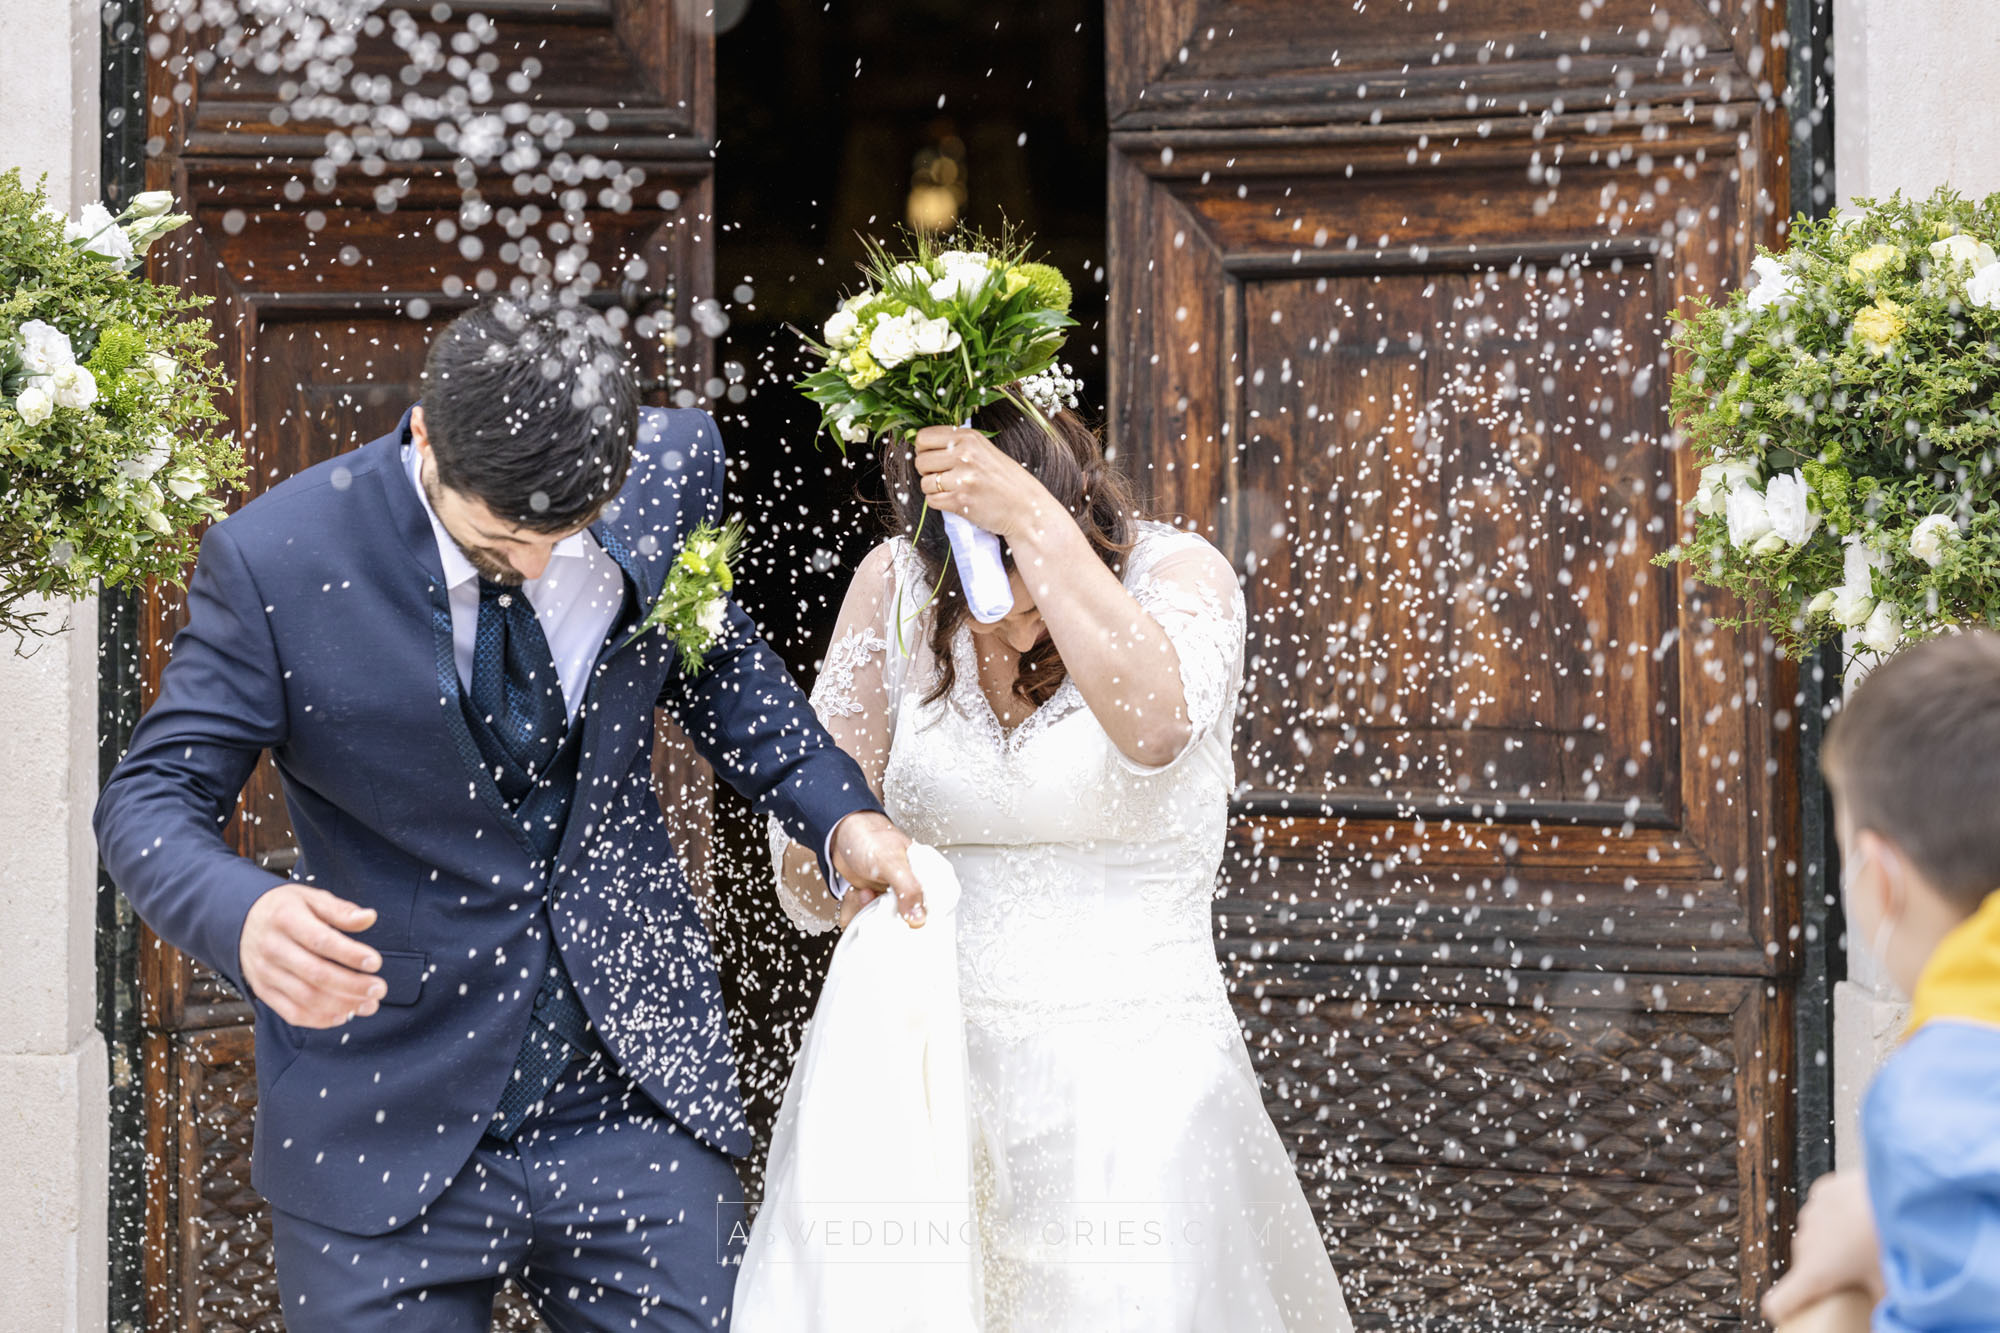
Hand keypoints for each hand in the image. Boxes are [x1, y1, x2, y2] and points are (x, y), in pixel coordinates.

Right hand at [239, 884, 385, 1027]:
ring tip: (369, 1004)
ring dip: (342, 1005)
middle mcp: (272, 948)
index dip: (350, 954)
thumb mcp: (310, 898)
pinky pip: (291, 1013)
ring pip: (306, 998)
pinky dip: (320, 1019)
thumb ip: (340, 910)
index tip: (375, 963)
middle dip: (352, 986)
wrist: (241, 921)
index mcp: (285, 919)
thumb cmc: (285, 909)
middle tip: (379, 989)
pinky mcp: (263, 991)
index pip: (321, 941)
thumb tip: (369, 917)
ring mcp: (265, 973)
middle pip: (315, 974)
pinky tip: (344, 1015)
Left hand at [829, 810, 926, 928]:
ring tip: (864, 892)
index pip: (936, 909)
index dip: (920, 919)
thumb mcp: (891, 862)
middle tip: (875, 897)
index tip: (902, 917)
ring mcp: (893, 897)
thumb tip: (919, 918)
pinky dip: (855, 911)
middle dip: (885, 916)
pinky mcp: (875, 902)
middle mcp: (912, 888)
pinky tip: (857, 894)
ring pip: (884, 924)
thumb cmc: (869, 837)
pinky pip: (867, 920)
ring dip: (867, 911)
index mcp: (927, 876)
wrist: (841, 834)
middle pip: (907, 922)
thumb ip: (908, 889)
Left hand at [911, 425, 1057, 542]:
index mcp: (968, 438)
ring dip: (934, 489)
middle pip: (920, 461)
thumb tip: (921, 444)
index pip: (923, 438)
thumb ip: (957, 444)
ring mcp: (962, 478)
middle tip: (944, 477)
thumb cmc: (1005, 480)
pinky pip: (931, 501)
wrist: (1025, 508)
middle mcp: (964, 455)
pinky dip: (939, 503)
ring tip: (953, 489)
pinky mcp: (960, 501)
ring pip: (925, 483)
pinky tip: (955, 500)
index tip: (932, 457)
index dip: (923, 450)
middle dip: (927, 471)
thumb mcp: (984, 450)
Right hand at [1763, 1170, 1883, 1325]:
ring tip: (1860, 1240)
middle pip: (1803, 1266)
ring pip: (1813, 1236)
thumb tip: (1887, 1320)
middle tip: (1853, 1274)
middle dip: (1823, 1272)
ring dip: (1829, 1242)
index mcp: (1816, 1273)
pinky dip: (1835, 1215)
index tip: (1795, 1315)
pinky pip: (1821, 1209)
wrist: (1903, 1194)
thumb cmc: (1892, 1243)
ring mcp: (1811, 1214)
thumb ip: (1879, 1307)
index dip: (1784, 1312)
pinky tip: (1860, 1215)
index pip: (1778, 1303)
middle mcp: (1805, 1244)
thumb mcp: (1889, 1286)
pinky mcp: (1822, 1191)